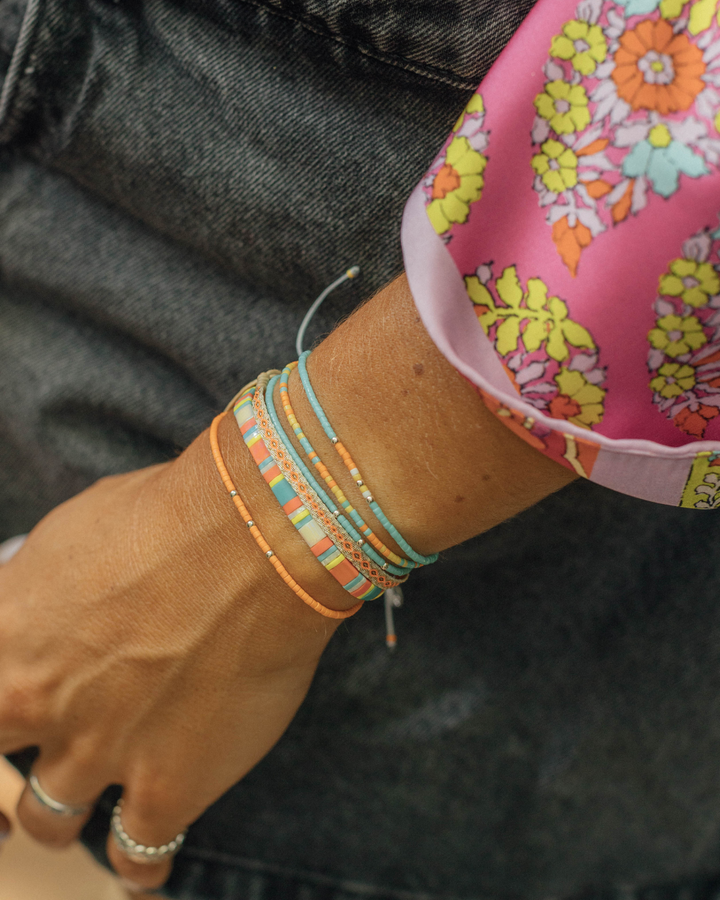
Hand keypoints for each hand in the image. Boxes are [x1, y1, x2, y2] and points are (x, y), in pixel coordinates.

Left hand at [0, 274, 571, 893]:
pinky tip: (142, 849)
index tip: (1, 721)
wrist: (258, 539)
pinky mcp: (170, 788)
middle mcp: (35, 707)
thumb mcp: (69, 535)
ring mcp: (98, 756)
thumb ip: (33, 594)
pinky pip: (137, 857)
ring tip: (91, 785)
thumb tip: (28, 612)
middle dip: (2, 769)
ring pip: (46, 822)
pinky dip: (136, 860)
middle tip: (30, 753)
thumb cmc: (169, 515)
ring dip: (63, 806)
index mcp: (1, 639)